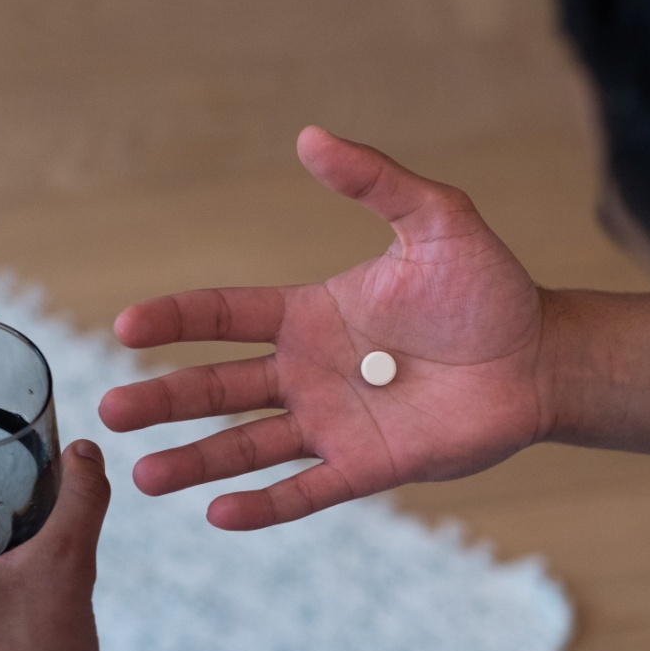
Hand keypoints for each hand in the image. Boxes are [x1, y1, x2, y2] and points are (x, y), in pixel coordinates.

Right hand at [100, 126, 551, 529]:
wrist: (539, 358)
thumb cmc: (488, 289)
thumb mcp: (435, 219)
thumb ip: (374, 182)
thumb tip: (309, 136)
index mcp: (310, 314)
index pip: (224, 315)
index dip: (176, 320)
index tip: (127, 326)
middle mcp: (308, 371)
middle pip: (218, 387)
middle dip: (164, 400)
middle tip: (111, 412)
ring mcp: (333, 423)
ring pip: (247, 446)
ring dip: (196, 460)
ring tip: (143, 476)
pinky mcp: (367, 466)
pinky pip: (305, 490)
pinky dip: (263, 505)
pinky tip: (218, 514)